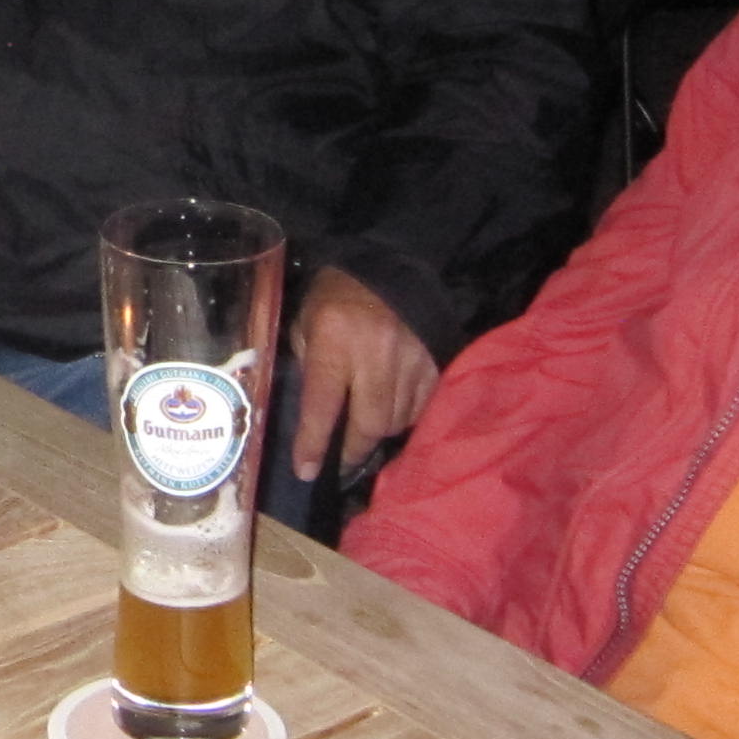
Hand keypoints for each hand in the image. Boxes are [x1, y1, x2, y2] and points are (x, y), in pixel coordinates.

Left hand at [286, 265, 437, 484]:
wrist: (387, 266)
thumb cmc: (334, 298)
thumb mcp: (305, 326)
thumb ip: (308, 370)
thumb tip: (311, 420)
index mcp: (334, 340)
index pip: (322, 404)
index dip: (313, 443)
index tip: (306, 472)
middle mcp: (374, 352)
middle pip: (369, 423)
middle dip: (353, 449)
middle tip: (341, 461)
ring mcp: (410, 358)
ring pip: (396, 421)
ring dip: (378, 433)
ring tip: (364, 430)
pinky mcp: (434, 361)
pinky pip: (421, 408)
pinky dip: (404, 418)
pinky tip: (391, 411)